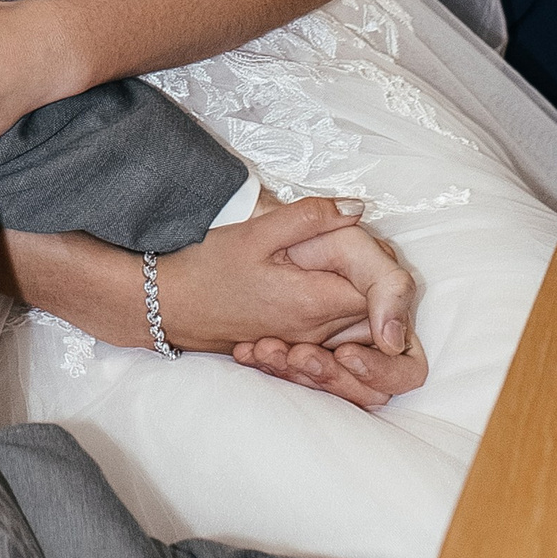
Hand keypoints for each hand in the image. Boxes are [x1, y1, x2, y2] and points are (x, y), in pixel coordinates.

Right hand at [158, 198, 424, 414]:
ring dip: (366, 305)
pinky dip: (346, 323)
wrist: (167, 307)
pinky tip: (325, 290)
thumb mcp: (258, 232)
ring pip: (361, 334)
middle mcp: (317, 333)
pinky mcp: (294, 349)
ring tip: (340, 266)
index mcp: (314, 301)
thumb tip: (359, 207)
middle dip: (382, 285)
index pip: (383, 295)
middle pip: (378, 317)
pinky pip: (338, 343)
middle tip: (357, 247)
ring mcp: (306, 346)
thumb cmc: (208, 268)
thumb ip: (312, 217)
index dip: (389, 271)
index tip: (374, 246)